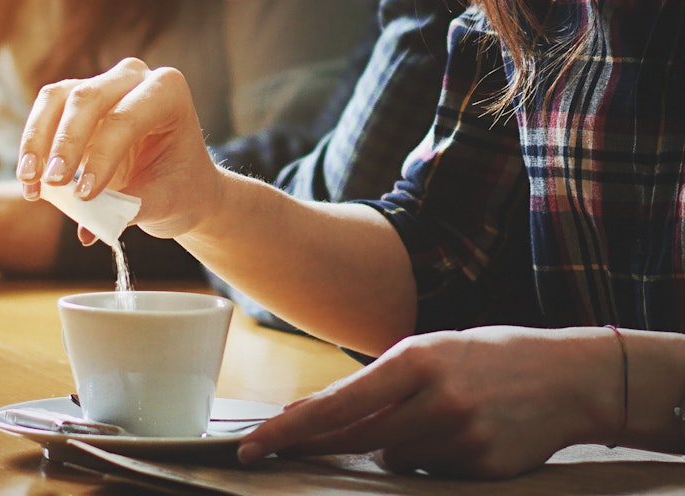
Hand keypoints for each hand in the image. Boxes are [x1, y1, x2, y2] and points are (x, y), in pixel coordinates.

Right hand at [16, 58, 221, 239]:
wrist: (180, 182)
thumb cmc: (178, 187)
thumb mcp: (164, 201)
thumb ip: (130, 208)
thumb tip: (88, 226)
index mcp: (167, 91)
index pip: (126, 118)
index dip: (102, 156)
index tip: (84, 195)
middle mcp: (133, 77)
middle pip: (86, 98)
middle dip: (65, 142)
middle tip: (52, 183)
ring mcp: (101, 84)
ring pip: (56, 98)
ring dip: (37, 140)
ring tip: (31, 181)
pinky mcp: (74, 100)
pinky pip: (45, 113)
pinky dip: (33, 146)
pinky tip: (31, 181)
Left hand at [238, 326, 619, 477]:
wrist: (571, 378)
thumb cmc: (487, 358)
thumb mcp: (428, 352)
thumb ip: (374, 383)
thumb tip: (311, 413)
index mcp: (417, 360)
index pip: (338, 404)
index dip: (292, 429)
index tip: (254, 445)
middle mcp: (436, 400)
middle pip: (355, 438)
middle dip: (314, 445)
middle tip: (277, 451)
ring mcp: (460, 438)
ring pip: (393, 458)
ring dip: (395, 444)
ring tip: (437, 415)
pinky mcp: (481, 468)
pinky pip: (429, 472)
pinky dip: (432, 457)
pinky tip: (464, 432)